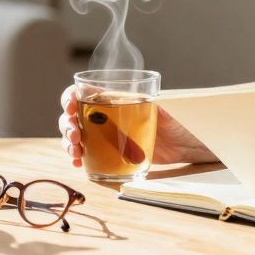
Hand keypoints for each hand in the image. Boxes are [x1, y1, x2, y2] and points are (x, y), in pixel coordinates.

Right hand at [58, 84, 218, 167]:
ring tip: (76, 151)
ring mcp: (105, 134)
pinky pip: (85, 153)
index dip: (70, 97)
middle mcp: (105, 115)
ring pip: (75, 134)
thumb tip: (142, 102)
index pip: (83, 92)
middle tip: (75, 134)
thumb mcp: (162, 113)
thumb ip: (149, 106)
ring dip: (69, 142)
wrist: (186, 146)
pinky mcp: (108, 152)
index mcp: (114, 99)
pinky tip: (77, 163)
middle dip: (67, 124)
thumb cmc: (177, 123)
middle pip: (73, 115)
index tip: (70, 106)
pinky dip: (76, 157)